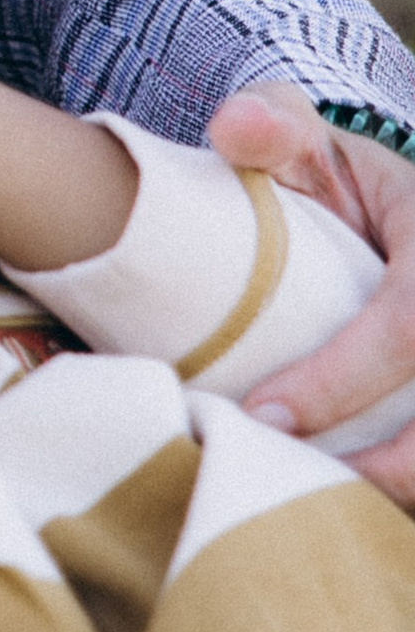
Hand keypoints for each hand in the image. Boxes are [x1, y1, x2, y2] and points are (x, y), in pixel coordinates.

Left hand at [212, 86, 414, 505]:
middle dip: (383, 465)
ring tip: (316, 504)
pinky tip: (352, 504)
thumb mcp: (312, 140)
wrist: (398, 215)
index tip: (262, 416)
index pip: (409, 323)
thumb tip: (234, 129)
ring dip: (404, 489)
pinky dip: (410, 491)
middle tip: (287, 481)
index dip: (340, 380)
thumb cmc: (340, 184)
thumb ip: (273, 126)